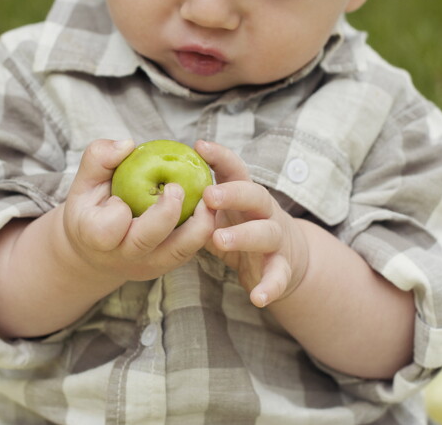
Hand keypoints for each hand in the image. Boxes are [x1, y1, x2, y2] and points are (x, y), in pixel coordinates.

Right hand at [61, 139, 214, 283]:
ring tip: (205, 197)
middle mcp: (122, 256)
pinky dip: (202, 229)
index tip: (119, 197)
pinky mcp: (167, 265)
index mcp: (95, 237)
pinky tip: (206, 206)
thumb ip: (99, 157)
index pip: (107, 230)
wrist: (98, 248)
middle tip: (176, 188)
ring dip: (197, 224)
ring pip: (178, 251)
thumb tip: (127, 144)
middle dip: (166, 214)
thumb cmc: (91, 207)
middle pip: (147, 241)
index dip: (117, 212)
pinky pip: (191, 250)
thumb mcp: (84, 181)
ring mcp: (147, 265)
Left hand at [195, 141, 308, 307]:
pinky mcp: (283, 267)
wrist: (288, 257)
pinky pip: (279, 276)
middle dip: (233, 193)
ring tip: (218, 239)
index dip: (220, 156)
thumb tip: (153, 187)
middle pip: (255, 194)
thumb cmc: (242, 227)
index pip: (236, 169)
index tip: (199, 145)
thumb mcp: (220, 213)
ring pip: (266, 232)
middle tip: (208, 195)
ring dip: (244, 235)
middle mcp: (264, 211)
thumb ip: (197, 203)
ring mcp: (276, 238)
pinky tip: (257, 297)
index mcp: (246, 194)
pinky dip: (270, 286)